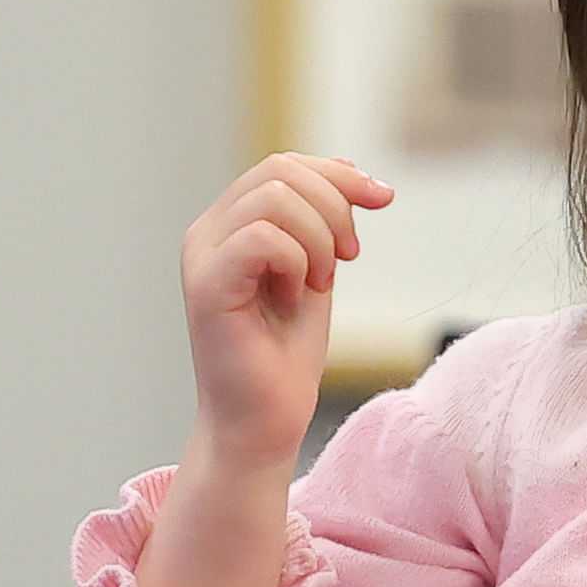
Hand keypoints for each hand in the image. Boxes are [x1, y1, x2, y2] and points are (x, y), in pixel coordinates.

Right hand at [179, 153, 394, 469]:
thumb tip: (352, 168)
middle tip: (348, 259)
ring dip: (317, 240)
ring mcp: (202, 256)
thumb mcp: (317, 268)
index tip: (384, 199)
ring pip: (274, 199)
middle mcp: (207, 232)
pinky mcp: (206, 286)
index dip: (339, 174)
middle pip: (280, 171)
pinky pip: (262, 238)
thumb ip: (323, 221)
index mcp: (229, 223)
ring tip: (318, 283)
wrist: (265, 421)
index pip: (283, 165)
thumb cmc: (285, 354)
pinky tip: (295, 298)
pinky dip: (296, 263)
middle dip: (335, 207)